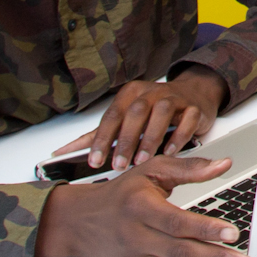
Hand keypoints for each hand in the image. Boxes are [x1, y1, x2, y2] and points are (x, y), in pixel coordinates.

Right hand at [34, 155, 252, 256]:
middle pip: (181, 252)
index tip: (233, 234)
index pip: (177, 222)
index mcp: (140, 207)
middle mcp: (138, 236)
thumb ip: (189, 168)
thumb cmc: (120, 194)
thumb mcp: (151, 170)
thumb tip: (224, 163)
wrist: (79, 222)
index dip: (205, 230)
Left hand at [58, 66, 226, 172]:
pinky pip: (187, 120)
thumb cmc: (153, 110)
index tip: (95, 161)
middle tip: (119, 164)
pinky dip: (178, 137)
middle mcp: (151, 92)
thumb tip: (63, 152)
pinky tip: (169, 153)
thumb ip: (97, 135)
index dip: (102, 139)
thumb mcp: (124, 119)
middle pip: (136, 112)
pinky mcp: (194, 108)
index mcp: (130, 94)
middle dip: (126, 140)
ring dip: (151, 138)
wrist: (192, 94)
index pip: (112, 115)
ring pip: (162, 113)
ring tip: (143, 160)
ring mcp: (174, 98)